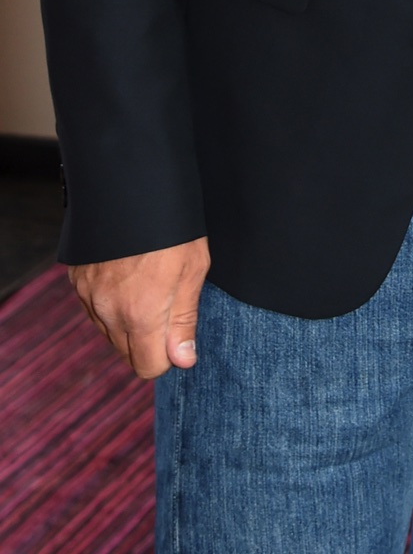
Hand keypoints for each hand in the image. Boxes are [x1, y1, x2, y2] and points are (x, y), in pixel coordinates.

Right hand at [69, 237, 210, 379]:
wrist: (132, 187)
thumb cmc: (172, 226)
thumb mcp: (193, 270)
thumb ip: (184, 320)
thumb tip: (183, 360)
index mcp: (141, 315)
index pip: (148, 366)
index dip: (168, 356)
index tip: (178, 337)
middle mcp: (109, 311)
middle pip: (127, 353)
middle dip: (149, 342)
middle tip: (168, 308)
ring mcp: (89, 296)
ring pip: (109, 332)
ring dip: (128, 324)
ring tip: (149, 288)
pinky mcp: (78, 280)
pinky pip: (95, 309)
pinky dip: (111, 304)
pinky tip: (128, 278)